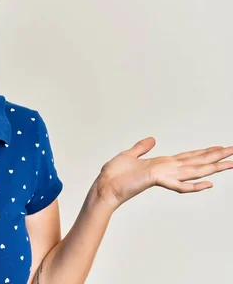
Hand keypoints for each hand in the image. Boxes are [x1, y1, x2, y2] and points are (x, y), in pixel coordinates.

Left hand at [94, 137, 232, 210]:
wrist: (104, 186)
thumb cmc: (115, 174)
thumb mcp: (129, 154)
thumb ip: (142, 147)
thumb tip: (153, 139)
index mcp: (163, 164)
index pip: (189, 156)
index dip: (204, 152)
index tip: (219, 146)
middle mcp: (167, 169)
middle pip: (198, 162)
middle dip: (217, 156)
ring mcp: (164, 175)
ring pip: (195, 171)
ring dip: (213, 166)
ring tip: (231, 162)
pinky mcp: (157, 180)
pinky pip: (180, 185)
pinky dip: (194, 185)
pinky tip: (209, 183)